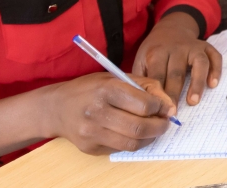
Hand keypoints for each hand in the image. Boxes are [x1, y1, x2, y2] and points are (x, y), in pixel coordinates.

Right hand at [43, 72, 175, 153]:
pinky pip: (120, 149)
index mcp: (106, 89)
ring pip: (132, 143)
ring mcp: (91, 133)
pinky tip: (135, 134)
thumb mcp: (118, 77)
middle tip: (165, 123)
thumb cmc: (92, 89)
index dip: (161, 107)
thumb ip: (146, 87)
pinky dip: (134, 143)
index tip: (165, 107)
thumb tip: (169, 106)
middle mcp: (97, 112)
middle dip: (160, 126)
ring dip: (150, 138)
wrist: (57, 108)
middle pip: (139, 127)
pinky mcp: (89, 148)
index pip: (144, 105)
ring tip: (153, 129)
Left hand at [132, 12, 221, 106]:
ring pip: (199, 63)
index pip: (158, 75)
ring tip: (194, 101)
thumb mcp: (141, 60)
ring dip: (197, 83)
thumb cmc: (154, 50)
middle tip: (173, 112)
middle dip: (175, 94)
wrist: (171, 28)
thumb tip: (141, 102)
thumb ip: (141, 79)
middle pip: (177, 72)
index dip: (158, 94)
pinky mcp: (206, 46)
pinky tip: (213, 84)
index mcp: (157, 52)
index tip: (158, 110)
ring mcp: (193, 47)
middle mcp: (176, 48)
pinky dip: (216, 70)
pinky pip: (215, 57)